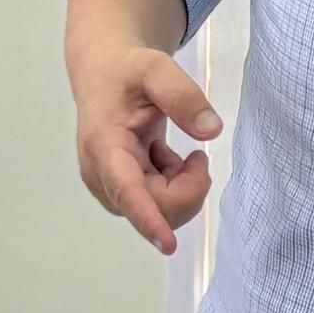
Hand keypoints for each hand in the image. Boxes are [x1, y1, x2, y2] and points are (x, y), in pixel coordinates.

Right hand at [72, 39, 221, 254]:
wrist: (104, 74)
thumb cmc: (127, 71)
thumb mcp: (156, 68)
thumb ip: (183, 96)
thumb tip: (211, 130)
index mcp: (104, 145)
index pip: (127, 190)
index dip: (149, 218)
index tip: (169, 244)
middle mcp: (101, 174)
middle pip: (155, 206)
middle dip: (188, 188)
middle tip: (198, 156)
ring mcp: (110, 187)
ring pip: (159, 211)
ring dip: (180, 187)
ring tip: (175, 153)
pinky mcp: (120, 191)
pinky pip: (157, 207)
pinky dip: (173, 186)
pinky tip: (163, 157)